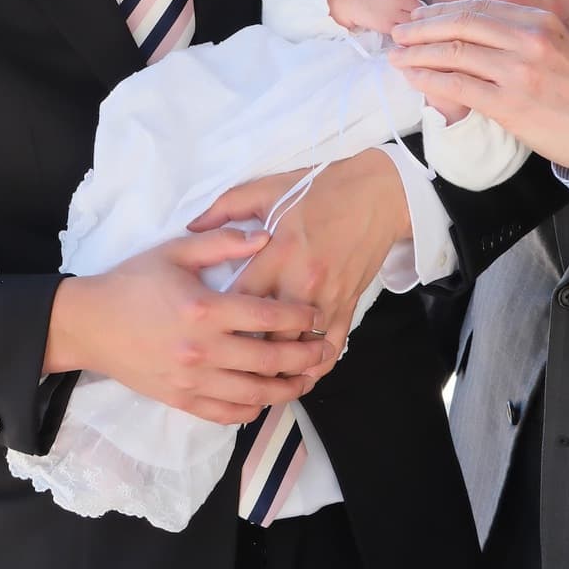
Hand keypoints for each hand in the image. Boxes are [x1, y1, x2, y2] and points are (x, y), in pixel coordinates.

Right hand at [44, 228, 332, 425]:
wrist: (89, 324)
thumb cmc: (132, 283)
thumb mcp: (174, 252)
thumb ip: (221, 243)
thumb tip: (265, 237)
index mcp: (203, 309)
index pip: (266, 316)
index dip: (299, 317)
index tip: (315, 315)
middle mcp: (202, 349)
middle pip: (269, 359)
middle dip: (304, 357)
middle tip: (324, 351)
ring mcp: (191, 380)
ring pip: (253, 394)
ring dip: (286, 390)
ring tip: (305, 380)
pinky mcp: (180, 400)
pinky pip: (225, 413)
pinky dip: (251, 410)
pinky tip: (264, 400)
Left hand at [190, 149, 411, 376]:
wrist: (378, 193)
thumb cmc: (321, 188)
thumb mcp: (267, 188)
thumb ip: (226, 208)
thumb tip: (190, 225)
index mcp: (278, 253)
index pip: (241, 301)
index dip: (219, 320)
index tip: (204, 330)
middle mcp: (302, 282)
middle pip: (267, 334)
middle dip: (245, 351)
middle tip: (223, 362)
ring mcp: (328, 298)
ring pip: (299, 349)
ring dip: (280, 366)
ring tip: (257, 380)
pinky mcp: (349, 305)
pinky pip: (331, 346)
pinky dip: (316, 365)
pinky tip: (300, 375)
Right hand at [329, 0, 424, 37]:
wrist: (348, 0)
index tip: (409, 1)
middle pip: (417, 7)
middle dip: (414, 12)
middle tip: (407, 14)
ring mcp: (393, 13)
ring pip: (412, 21)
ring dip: (409, 23)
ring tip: (402, 23)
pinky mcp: (386, 26)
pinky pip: (401, 31)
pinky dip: (400, 31)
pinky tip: (395, 29)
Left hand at [391, 0, 568, 171]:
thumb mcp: (557, 46)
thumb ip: (522, 34)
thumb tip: (476, 31)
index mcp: (540, 20)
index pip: (481, 7)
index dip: (444, 10)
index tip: (421, 16)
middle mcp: (527, 39)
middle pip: (462, 24)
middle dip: (423, 27)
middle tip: (398, 33)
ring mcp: (517, 71)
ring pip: (454, 52)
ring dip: (418, 53)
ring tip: (396, 55)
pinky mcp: (508, 104)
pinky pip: (457, 85)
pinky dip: (429, 79)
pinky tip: (413, 78)